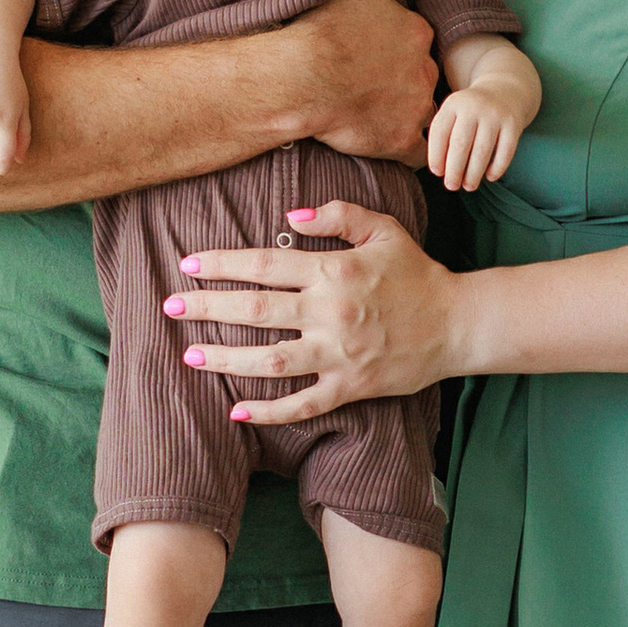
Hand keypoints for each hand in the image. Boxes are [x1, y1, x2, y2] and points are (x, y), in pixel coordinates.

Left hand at [167, 204, 459, 422]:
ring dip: (225, 358)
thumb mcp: (382, 229)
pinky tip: (236, 411)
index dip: (222, 264)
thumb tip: (287, 218)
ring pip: (269, 360)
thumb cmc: (416, 273)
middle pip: (255, 310)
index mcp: (334, 271)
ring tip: (190, 355)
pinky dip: (268, 411)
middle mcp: (331, 313)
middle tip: (170, 307)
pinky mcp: (349, 388)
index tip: (188, 266)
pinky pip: (302, 404)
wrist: (457, 324)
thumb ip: (336, 215)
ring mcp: (338, 355)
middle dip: (207, 308)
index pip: (264, 265)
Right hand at [270, 0, 437, 164]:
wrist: (301, 76)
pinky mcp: (402, 140)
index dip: (397, 52)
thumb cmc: (319, 26)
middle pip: (422, 77)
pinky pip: (421, 153)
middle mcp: (425, 68)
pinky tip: (397, 149)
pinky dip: (413, 153)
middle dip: (403, 83)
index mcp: (416, 31)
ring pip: (424, 114)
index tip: (375, 58)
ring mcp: (416, 106)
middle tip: (374, 89)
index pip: (417, 44)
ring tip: (383, 119)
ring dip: (408, 116)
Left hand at [425, 83, 523, 193]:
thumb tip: (441, 170)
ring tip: (469, 186)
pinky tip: (490, 177)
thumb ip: (443, 136)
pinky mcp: (513, 124)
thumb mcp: (453, 113)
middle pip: (460, 144)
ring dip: (474, 173)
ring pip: (482, 151)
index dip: (436, 155)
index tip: (438, 172)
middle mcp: (473, 106)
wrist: (504, 91)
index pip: (440, 132)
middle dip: (454, 169)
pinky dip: (497, 168)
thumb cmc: (471, 113)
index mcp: (453, 104)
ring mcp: (495, 114)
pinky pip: (505, 152)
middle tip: (451, 186)